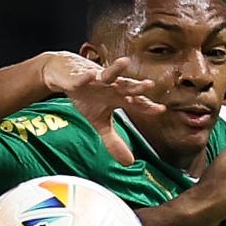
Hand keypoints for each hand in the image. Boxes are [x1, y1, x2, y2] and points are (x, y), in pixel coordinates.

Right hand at [40, 52, 164, 165]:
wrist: (64, 75)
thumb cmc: (86, 96)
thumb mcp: (99, 121)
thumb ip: (113, 140)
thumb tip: (129, 163)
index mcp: (117, 97)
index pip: (135, 102)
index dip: (147, 106)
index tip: (161, 109)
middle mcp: (110, 85)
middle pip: (126, 85)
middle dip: (136, 85)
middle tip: (149, 85)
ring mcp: (94, 78)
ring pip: (107, 73)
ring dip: (115, 69)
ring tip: (124, 62)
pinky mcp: (77, 75)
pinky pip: (81, 77)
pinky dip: (84, 77)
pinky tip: (89, 76)